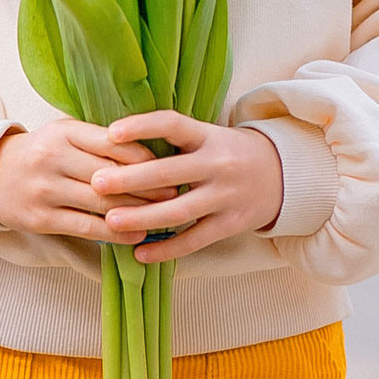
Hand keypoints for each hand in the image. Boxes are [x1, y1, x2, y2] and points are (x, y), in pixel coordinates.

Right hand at [0, 117, 182, 241]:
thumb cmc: (43, 153)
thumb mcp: (67, 135)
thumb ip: (101, 140)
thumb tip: (152, 153)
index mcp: (64, 132)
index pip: (113, 143)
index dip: (145, 157)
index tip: (171, 166)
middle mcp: (53, 158)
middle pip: (110, 174)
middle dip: (148, 186)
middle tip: (176, 194)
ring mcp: (45, 189)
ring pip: (100, 202)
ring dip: (137, 211)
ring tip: (163, 216)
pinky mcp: (40, 218)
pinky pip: (85, 227)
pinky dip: (114, 232)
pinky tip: (136, 235)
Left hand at [91, 112, 284, 263]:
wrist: (281, 174)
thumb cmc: (228, 153)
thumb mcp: (208, 136)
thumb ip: (173, 141)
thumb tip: (117, 143)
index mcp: (208, 136)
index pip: (173, 125)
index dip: (143, 126)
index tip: (111, 133)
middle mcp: (218, 164)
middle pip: (170, 172)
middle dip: (130, 179)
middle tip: (96, 184)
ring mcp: (226, 196)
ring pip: (179, 211)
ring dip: (142, 217)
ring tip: (110, 221)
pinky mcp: (232, 223)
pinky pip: (195, 240)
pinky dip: (167, 249)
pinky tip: (140, 253)